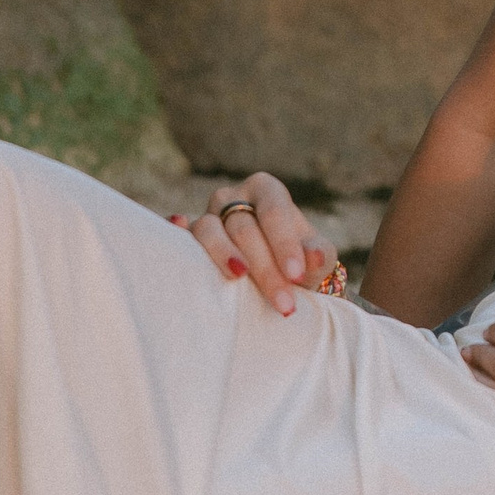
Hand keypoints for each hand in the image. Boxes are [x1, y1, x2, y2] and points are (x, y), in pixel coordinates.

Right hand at [174, 173, 339, 316]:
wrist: (271, 281)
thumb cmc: (295, 266)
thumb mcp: (313, 260)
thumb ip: (318, 255)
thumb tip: (317, 257)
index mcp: (267, 191)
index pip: (274, 211)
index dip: (284, 242)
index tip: (296, 275)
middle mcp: (233, 198)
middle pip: (244, 227)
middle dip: (265, 267)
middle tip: (283, 303)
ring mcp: (207, 217)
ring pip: (208, 228)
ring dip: (224, 254)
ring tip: (239, 276)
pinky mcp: (186, 239)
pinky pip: (178, 235)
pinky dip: (176, 232)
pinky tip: (178, 227)